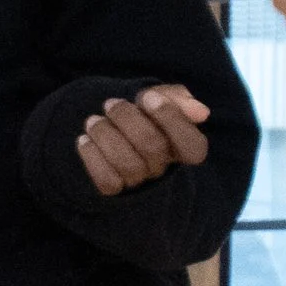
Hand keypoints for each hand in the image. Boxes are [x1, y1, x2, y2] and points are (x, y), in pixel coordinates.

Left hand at [74, 84, 209, 194]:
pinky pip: (107, 181)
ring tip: (93, 120)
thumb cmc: (142, 112)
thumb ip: (178, 99)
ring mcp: (141, 181)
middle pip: (153, 147)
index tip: (148, 96)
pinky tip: (84, 140)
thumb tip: (200, 112)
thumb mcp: (160, 98)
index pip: (192, 145)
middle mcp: (165, 167)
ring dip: (106, 136)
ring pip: (128, 164)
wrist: (110, 127)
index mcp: (184, 147)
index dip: (171, 118)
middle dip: (128, 119)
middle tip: (110, 103)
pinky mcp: (116, 190)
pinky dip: (92, 157)